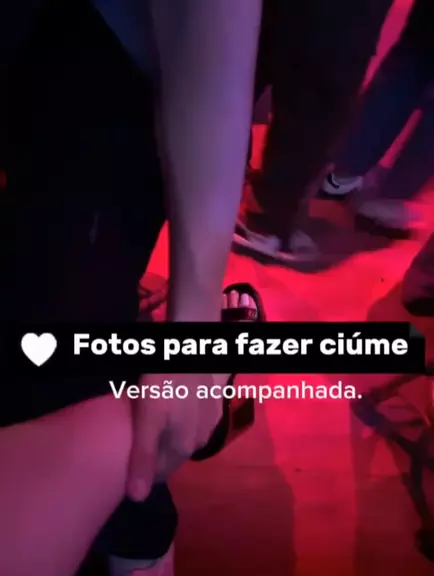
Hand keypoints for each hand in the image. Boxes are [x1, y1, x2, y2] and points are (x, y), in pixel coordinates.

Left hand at [126, 373, 222, 500]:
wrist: (189, 353)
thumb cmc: (164, 384)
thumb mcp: (147, 418)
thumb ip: (143, 457)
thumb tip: (137, 499)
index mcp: (183, 448)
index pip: (160, 474)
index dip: (142, 468)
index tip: (127, 456)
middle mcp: (201, 441)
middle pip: (172, 455)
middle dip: (155, 451)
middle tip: (137, 435)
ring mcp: (210, 423)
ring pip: (184, 438)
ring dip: (169, 435)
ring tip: (152, 421)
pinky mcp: (214, 405)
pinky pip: (194, 423)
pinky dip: (182, 420)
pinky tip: (173, 407)